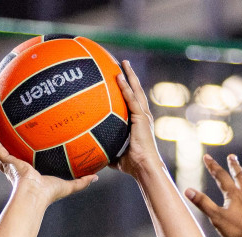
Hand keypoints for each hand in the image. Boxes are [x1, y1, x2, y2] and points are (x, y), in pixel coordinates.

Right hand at [0, 125, 96, 203]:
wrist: (34, 195)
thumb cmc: (48, 194)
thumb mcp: (68, 185)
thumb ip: (82, 181)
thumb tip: (97, 177)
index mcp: (30, 174)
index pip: (26, 164)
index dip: (24, 158)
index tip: (25, 151)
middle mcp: (18, 169)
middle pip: (11, 156)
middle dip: (7, 148)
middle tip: (5, 137)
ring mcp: (11, 165)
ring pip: (1, 151)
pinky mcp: (7, 161)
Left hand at [112, 60, 162, 181]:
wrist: (144, 168)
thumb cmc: (134, 166)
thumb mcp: (118, 158)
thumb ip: (110, 154)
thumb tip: (97, 157)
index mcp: (139, 124)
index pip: (133, 103)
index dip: (128, 90)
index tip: (121, 79)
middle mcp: (143, 117)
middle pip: (136, 92)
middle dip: (131, 77)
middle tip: (124, 64)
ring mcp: (143, 116)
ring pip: (136, 91)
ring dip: (130, 76)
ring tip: (124, 63)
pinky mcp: (142, 118)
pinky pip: (132, 99)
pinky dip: (126, 87)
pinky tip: (119, 77)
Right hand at [185, 153, 241, 236]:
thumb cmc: (238, 231)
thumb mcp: (216, 218)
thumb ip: (203, 203)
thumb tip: (187, 190)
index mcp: (234, 196)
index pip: (221, 177)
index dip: (213, 167)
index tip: (207, 157)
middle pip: (241, 177)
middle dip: (235, 166)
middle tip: (232, 156)